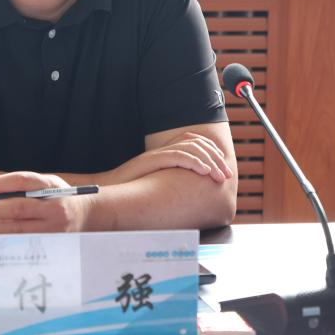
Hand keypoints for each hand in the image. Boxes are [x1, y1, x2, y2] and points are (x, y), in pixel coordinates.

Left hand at [0, 171, 93, 233]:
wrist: (86, 215)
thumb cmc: (58, 197)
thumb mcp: (47, 185)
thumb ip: (24, 188)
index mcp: (52, 186)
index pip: (22, 181)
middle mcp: (56, 207)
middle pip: (18, 208)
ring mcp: (56, 228)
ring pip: (19, 229)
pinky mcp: (54, 244)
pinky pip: (25, 242)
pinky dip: (7, 237)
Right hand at [111, 132, 232, 184]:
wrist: (107, 190)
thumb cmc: (129, 192)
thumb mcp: (154, 185)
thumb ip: (169, 182)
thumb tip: (187, 192)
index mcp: (163, 154)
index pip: (192, 142)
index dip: (211, 151)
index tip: (222, 166)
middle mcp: (162, 151)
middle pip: (195, 144)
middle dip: (215, 158)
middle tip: (227, 174)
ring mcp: (157, 155)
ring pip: (190, 149)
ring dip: (209, 162)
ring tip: (219, 175)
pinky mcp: (152, 161)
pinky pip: (178, 157)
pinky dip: (195, 163)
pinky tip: (205, 171)